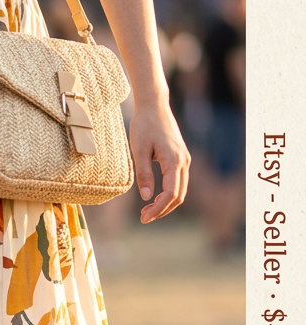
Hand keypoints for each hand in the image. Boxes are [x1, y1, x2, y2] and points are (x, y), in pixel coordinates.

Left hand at [128, 102, 190, 223]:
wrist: (154, 106)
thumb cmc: (144, 125)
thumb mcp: (139, 149)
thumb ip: (143, 173)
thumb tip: (146, 197)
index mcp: (174, 161)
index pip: (171, 194)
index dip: (158, 209)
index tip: (144, 217)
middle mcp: (184, 162)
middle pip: (179, 196)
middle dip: (162, 210)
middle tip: (143, 217)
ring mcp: (184, 160)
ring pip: (180, 190)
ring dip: (166, 203)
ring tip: (147, 210)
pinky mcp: (181, 158)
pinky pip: (178, 182)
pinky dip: (168, 194)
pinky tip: (154, 197)